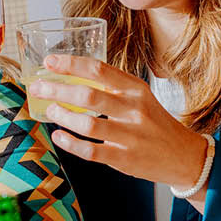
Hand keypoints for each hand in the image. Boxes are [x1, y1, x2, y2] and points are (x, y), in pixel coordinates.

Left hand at [33, 55, 208, 190]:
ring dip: (62, 116)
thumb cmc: (155, 123)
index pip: (100, 70)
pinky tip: (59, 136)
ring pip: (88, 124)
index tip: (49, 62)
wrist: (183, 156)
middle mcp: (134, 110)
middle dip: (57, 90)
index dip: (71, 64)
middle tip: (37, 88)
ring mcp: (130, 136)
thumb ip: (113, 87)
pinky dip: (70, 143)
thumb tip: (72, 76)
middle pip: (88, 96)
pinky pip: (91, 151)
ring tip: (49, 111)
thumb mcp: (141, 97)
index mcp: (136, 89)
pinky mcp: (125, 159)